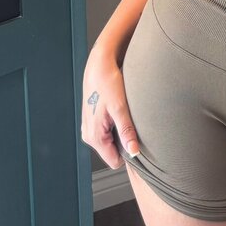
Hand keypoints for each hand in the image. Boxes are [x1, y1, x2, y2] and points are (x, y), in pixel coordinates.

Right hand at [80, 47, 140, 168]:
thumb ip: (126, 132)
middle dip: (124, 141)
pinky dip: (115, 123)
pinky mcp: (92, 119)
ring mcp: (89, 127)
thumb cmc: (107, 82)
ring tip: (124, 114)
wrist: (99, 64)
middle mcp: (88, 134)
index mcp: (93, 136)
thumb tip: (134, 152)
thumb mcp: (120, 108)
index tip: (136, 139)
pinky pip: (107, 131)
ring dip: (120, 131)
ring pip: (110, 141)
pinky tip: (119, 110)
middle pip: (112, 151)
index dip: (127, 152)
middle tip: (131, 122)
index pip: (114, 161)